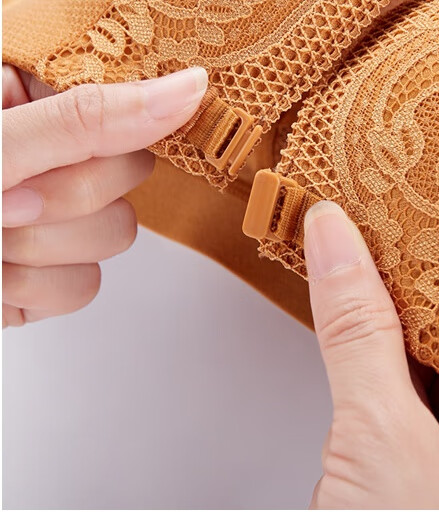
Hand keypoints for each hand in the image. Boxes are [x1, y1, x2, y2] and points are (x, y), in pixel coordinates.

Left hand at [2, 66, 207, 327]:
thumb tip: (187, 91)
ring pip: (117, 235)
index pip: (124, 97)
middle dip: (67, 199)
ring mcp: (54, 218)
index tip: (76, 151)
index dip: (114, 129)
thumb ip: (90, 122)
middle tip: (6, 200)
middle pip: (131, 174)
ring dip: (50, 248)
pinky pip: (89, 286)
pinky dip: (40, 290)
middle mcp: (50, 154)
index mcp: (28, 97)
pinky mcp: (51, 273)